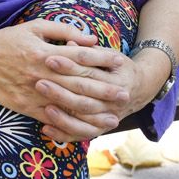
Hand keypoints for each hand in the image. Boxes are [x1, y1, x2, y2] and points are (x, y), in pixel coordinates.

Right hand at [0, 21, 129, 141]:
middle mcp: (42, 74)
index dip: (102, 60)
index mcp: (46, 53)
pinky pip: (50, 117)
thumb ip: (64, 31)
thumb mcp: (36, 26)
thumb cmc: (10, 38)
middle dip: (104, 90)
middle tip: (124, 95)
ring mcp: (33, 92)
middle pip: (79, 84)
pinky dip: (68, 123)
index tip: (120, 64)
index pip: (81, 58)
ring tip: (111, 117)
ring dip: (92, 112)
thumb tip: (90, 39)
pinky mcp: (24, 106)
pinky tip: (83, 127)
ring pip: (67, 105)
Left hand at [39, 48, 170, 142]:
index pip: (89, 73)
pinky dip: (63, 134)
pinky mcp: (100, 129)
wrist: (139, 89)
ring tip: (45, 107)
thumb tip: (69, 43)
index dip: (69, 66)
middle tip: (39, 83)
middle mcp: (114, 102)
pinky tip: (46, 128)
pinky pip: (80, 135)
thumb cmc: (117, 67)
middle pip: (85, 98)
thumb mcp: (109, 54)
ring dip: (62, 116)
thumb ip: (89, 51)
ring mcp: (108, 118)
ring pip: (83, 120)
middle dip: (61, 91)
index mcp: (117, 80)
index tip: (50, 59)